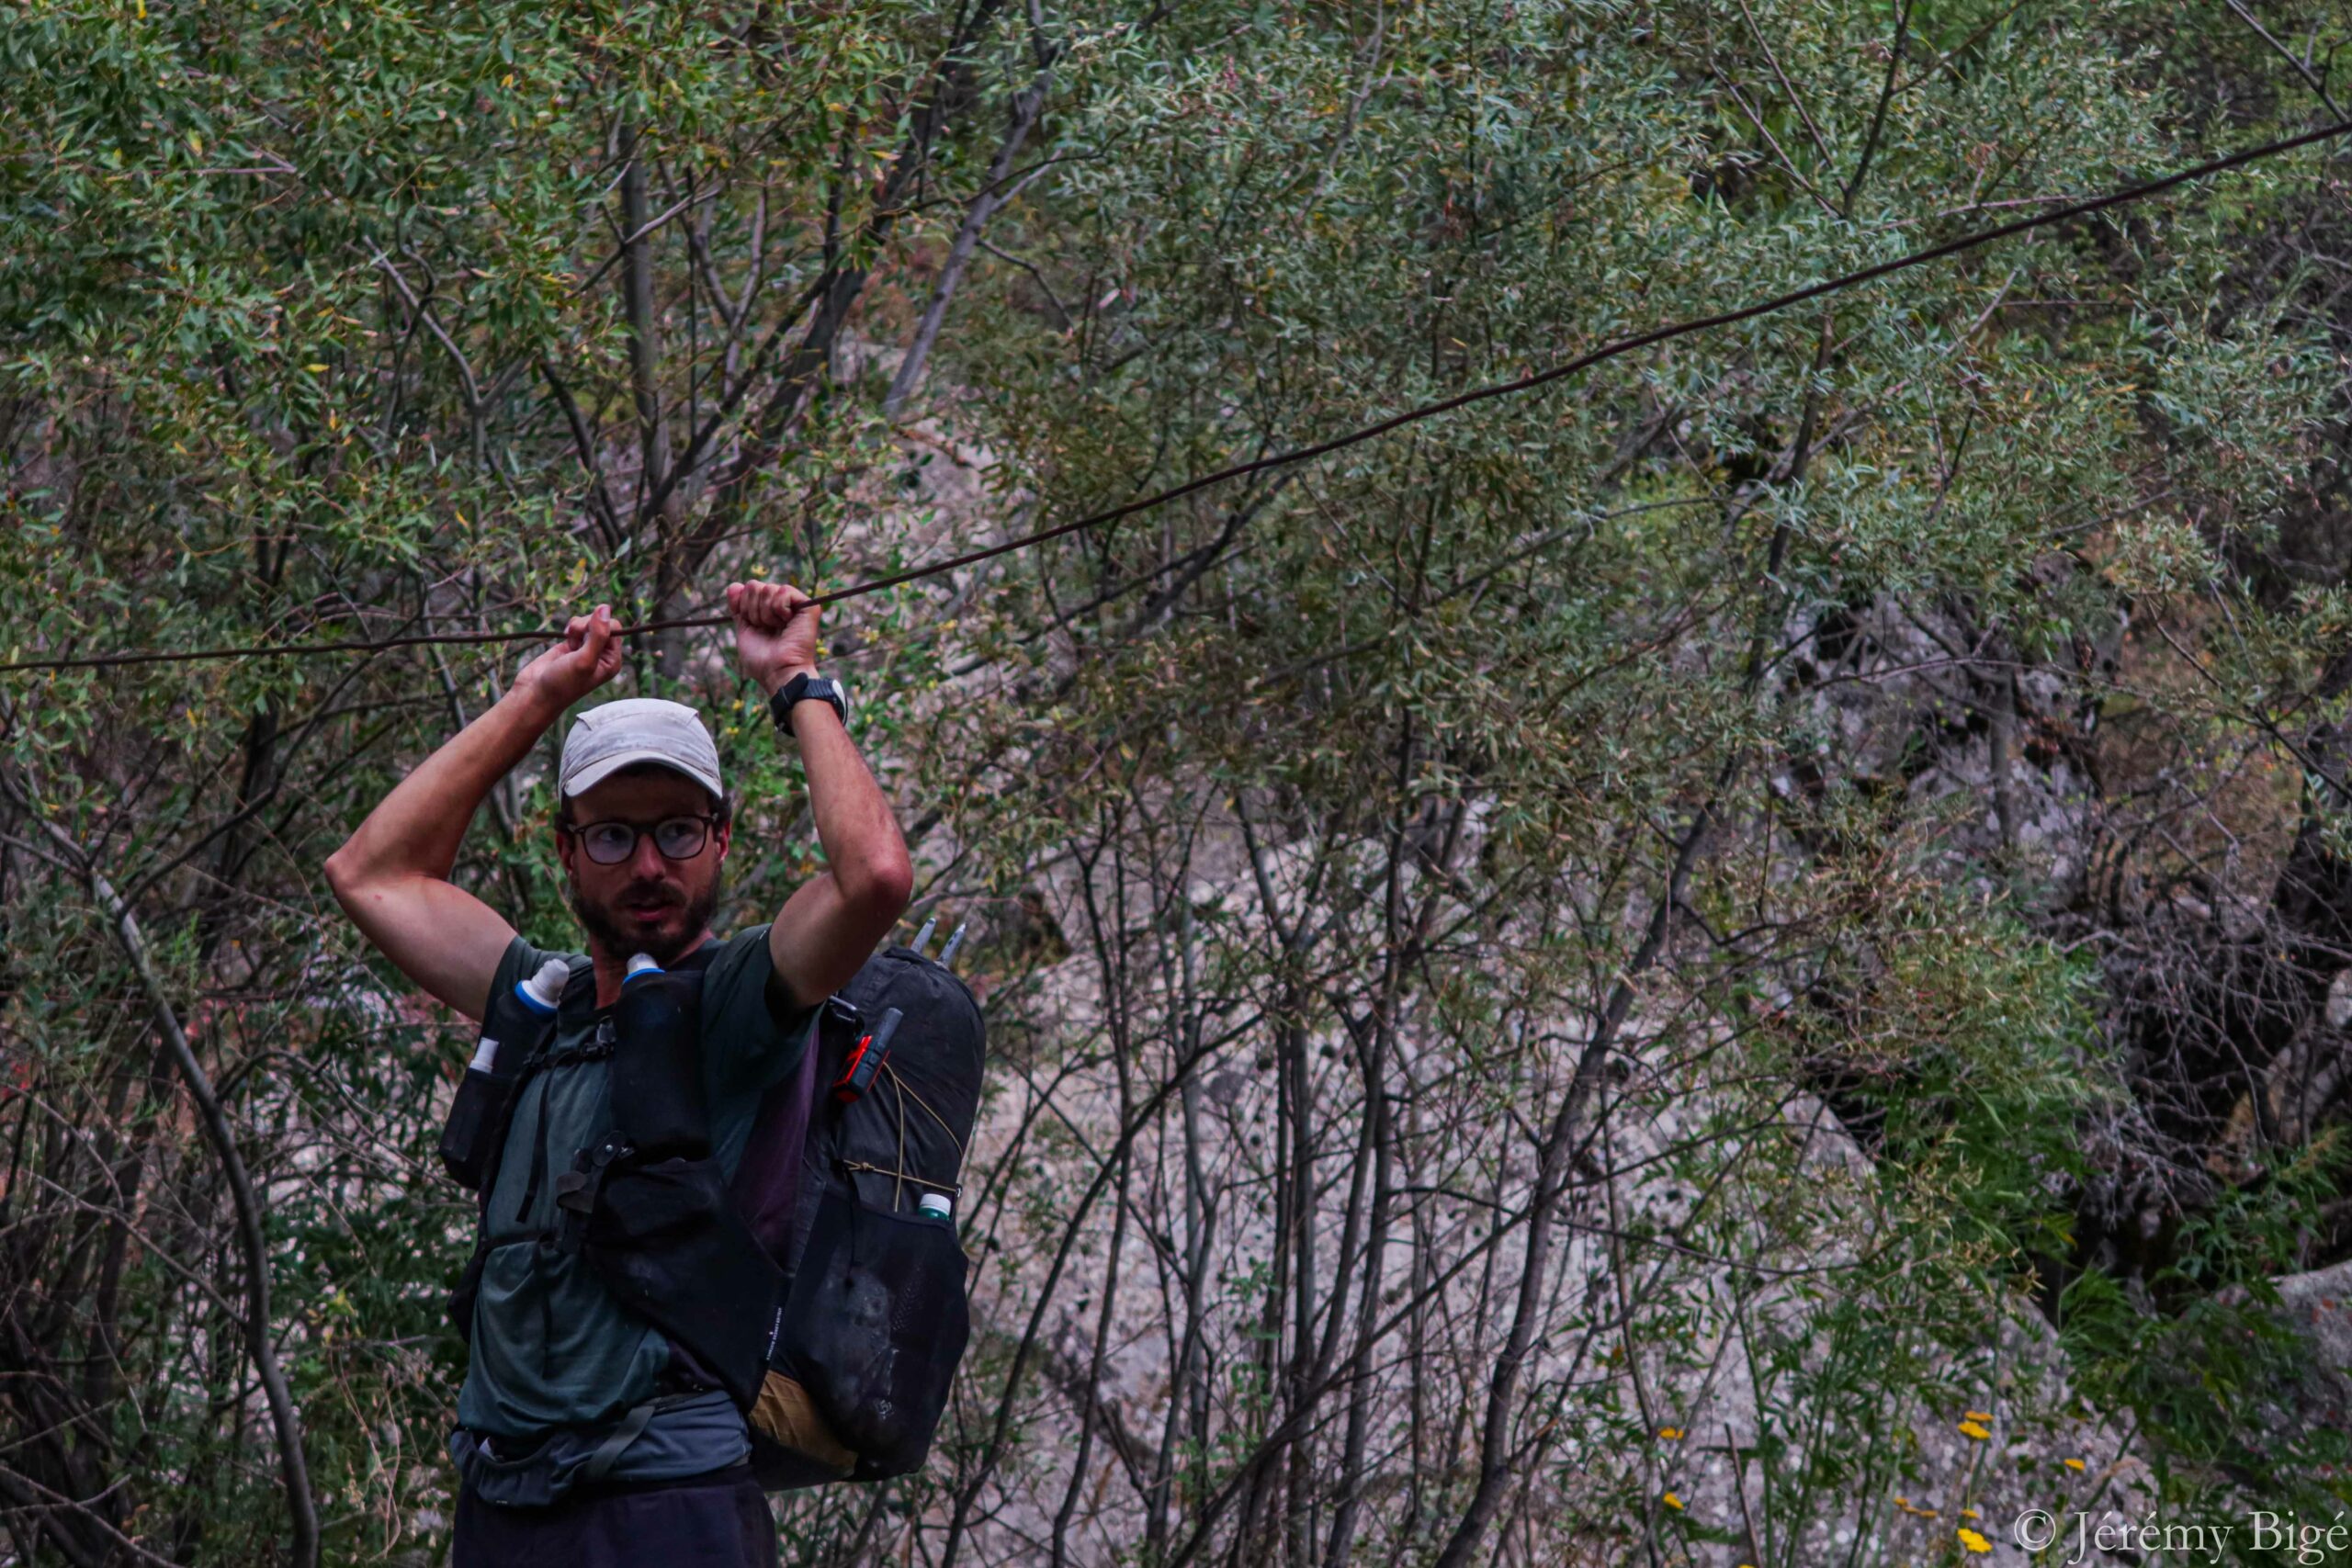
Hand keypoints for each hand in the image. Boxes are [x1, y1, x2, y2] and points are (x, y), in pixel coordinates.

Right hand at [514, 603, 622, 713]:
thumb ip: (598, 635)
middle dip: (587, 624)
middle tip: (575, 636)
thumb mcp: (584, 660)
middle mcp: (602, 654)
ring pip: (589, 622)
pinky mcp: (572, 644)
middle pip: (603, 622)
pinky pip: (578, 625)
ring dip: (578, 625)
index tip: (585, 634)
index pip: (615, 629)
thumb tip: (605, 608)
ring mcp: (587, 648)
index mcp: (612, 660)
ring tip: (569, 639)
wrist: (536, 692)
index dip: (600, 625)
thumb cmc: (562, 682)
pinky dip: (571, 627)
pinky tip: (565, 638)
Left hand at [727, 579, 818, 693]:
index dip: (741, 604)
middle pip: (754, 586)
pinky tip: (786, 622)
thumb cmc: (762, 660)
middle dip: (753, 610)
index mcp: (766, 611)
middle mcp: (781, 606)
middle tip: (765, 629)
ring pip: (768, 588)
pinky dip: (779, 608)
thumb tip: (734, 585)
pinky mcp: (809, 606)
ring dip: (765, 613)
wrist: (778, 672)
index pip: (746, 589)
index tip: (749, 623)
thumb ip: (738, 608)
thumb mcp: (744, 630)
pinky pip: (784, 590)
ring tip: (776, 629)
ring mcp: (795, 605)